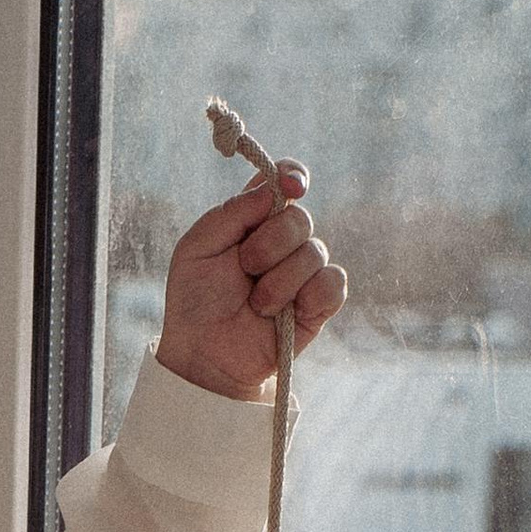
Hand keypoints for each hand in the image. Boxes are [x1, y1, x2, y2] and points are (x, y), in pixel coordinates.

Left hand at [155, 162, 346, 403]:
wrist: (205, 355)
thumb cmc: (196, 300)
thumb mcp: (197, 248)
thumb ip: (232, 212)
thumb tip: (275, 187)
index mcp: (254, 218)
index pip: (286, 181)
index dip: (293, 176)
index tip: (291, 187)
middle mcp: (283, 239)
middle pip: (300, 218)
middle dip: (269, 244)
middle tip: (244, 268)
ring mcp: (304, 271)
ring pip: (314, 253)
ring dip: (278, 283)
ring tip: (256, 305)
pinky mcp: (319, 303)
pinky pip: (333, 283)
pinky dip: (308, 296)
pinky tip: (283, 314)